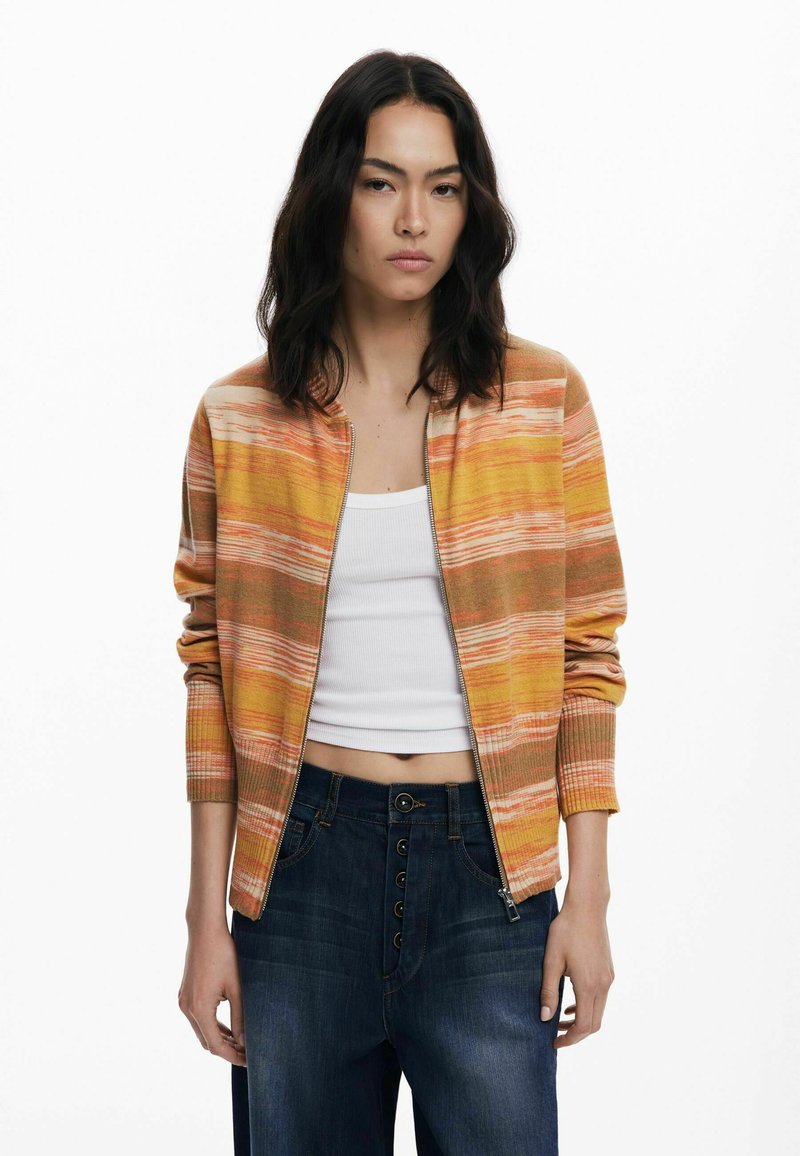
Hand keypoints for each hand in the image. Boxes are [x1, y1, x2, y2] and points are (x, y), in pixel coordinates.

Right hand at [178, 923, 245, 1065]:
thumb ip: (240, 1017)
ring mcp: (184, 1001)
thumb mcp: (236, 987)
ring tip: (240, 1043)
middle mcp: (187, 1008)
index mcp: (199, 1009)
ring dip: (219, 1038)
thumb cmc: (224, 955)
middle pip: (206, 1041)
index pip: (215, 1045)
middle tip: (247, 1053)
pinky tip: (228, 1028)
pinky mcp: (185, 994)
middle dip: (226, 1050)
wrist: (205, 930)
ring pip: (201, 1030)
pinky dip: (212, 1026)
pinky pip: (198, 1018)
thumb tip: (245, 1040)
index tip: (248, 1060)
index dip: (232, 1056)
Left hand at [539, 896, 614, 1048]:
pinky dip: (588, 1006)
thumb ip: (548, 991)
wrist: (587, 907)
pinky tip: (571, 1001)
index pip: (583, 1026)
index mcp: (588, 985)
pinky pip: (600, 998)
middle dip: (576, 1034)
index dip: (570, 1039)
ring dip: (582, 1020)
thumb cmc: (566, 930)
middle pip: (594, 1023)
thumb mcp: (551, 960)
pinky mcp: (609, 970)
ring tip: (561, 1019)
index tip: (554, 1042)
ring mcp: (608, 978)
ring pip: (599, 1011)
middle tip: (556, 1034)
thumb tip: (544, 1018)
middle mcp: (603, 985)